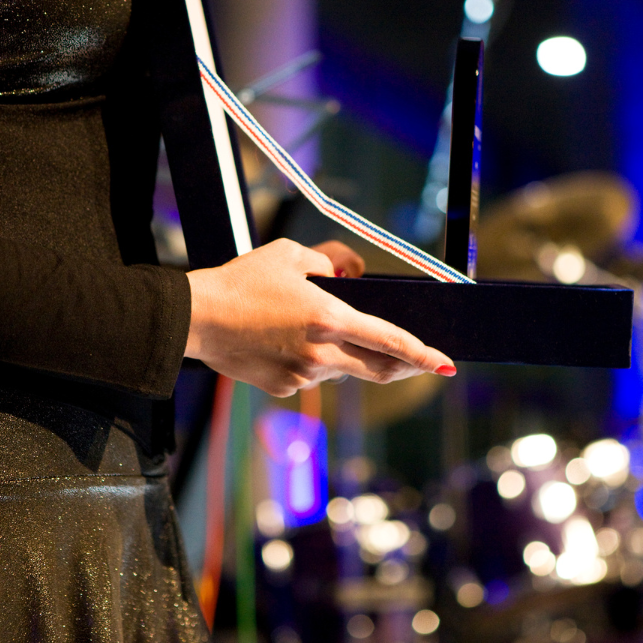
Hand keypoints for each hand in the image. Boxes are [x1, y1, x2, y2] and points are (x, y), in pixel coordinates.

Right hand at [184, 239, 454, 396]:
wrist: (196, 318)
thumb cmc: (242, 281)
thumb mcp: (291, 253)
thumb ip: (333, 259)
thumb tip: (355, 272)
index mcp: (328, 318)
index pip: (390, 341)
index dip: (423, 355)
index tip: (446, 365)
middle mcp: (321, 354)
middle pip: (378, 369)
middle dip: (404, 367)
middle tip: (416, 363)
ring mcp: (303, 376)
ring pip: (342, 371)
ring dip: (346, 355)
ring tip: (313, 329)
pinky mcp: (284, 389)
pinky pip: (312, 377)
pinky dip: (313, 362)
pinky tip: (286, 342)